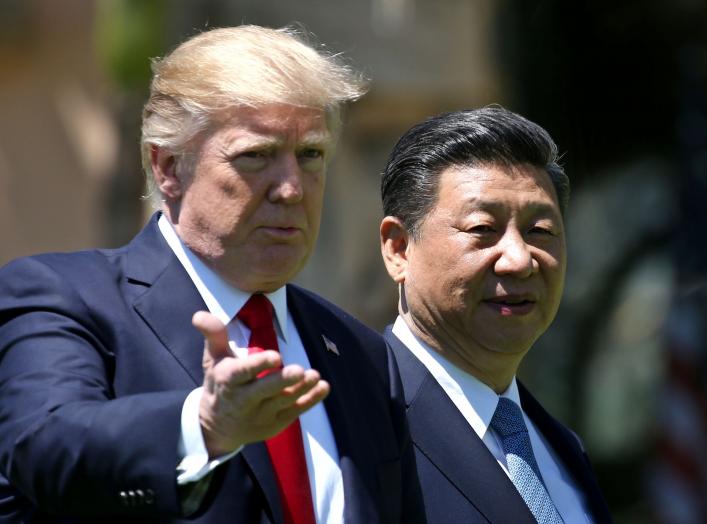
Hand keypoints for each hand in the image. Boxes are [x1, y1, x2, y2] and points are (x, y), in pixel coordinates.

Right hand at [192, 311, 329, 456]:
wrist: (216, 426)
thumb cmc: (219, 383)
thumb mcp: (213, 358)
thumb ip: (213, 335)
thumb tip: (200, 314)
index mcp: (228, 380)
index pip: (242, 372)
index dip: (258, 364)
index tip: (275, 356)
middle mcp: (243, 400)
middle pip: (264, 391)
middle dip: (282, 381)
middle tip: (299, 370)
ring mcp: (260, 414)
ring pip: (282, 401)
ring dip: (301, 389)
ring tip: (315, 376)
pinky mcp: (274, 424)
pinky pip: (294, 412)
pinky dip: (310, 401)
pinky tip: (323, 388)